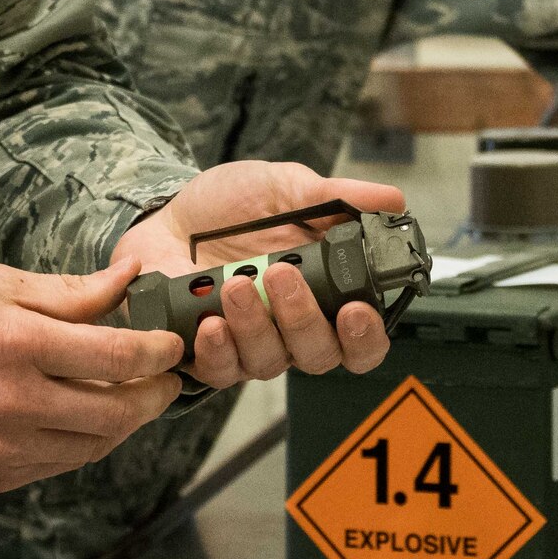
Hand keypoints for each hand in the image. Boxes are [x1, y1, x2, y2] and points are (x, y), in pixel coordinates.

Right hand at [0, 262, 185, 492]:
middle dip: (154, 394)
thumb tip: (130, 277)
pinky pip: (60, 463)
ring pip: (94, 444)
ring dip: (124, 422)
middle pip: (116, 411)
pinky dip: (84, 440)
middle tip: (167, 378)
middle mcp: (14, 401)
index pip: (115, 356)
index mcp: (16, 343)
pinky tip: (85, 417)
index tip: (171, 344)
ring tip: (131, 396)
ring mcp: (4, 445)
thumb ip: (70, 291)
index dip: (156, 351)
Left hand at [112, 161, 406, 389]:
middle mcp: (290, 328)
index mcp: (322, 294)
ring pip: (268, 363)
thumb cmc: (230, 206)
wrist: (166, 213)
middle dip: (303, 319)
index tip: (355, 310)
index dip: (365, 336)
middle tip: (281, 275)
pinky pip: (220, 371)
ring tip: (235, 283)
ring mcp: (248, 342)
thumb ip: (335, 197)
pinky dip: (218, 350)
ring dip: (256, 325)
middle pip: (318, 355)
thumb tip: (391, 199)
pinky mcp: (205, 351)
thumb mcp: (284, 188)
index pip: (360, 340)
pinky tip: (211, 322)